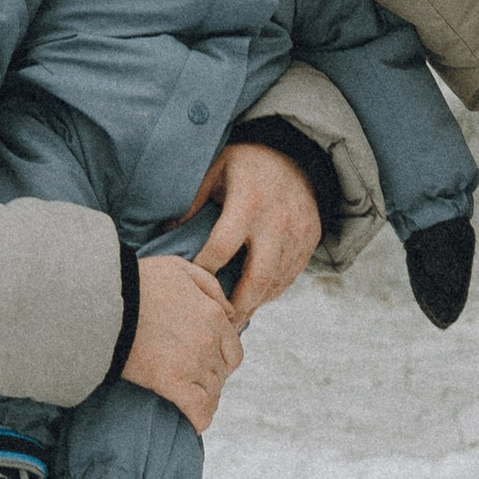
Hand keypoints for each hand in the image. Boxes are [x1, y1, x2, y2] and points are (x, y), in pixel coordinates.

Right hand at [122, 253, 242, 431]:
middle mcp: (209, 341)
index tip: (204, 363)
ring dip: (203, 397)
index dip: (220, 359)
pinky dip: (199, 419)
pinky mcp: (172, 383)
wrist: (105, 301)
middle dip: (211, 377)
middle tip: (192, 380)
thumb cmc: (137, 282)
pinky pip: (198, 410)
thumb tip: (229, 312)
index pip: (233, 349)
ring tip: (188, 401)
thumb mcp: (179, 268)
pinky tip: (194, 423)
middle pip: (223, 372)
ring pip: (212, 392)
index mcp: (213, 315)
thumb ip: (210, 287)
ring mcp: (192, 363)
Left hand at [184, 141, 320, 324]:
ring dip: (254, 303)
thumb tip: (167, 234)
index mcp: (250, 200)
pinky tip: (253, 300)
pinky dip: (271, 292)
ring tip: (233, 319)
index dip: (204, 269)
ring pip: (275, 282)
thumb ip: (193, 200)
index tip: (190, 282)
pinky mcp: (310, 241)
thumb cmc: (246, 164)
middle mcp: (277, 221)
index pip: (222, 247)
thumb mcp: (216, 168)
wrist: (299, 155)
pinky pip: (290, 276)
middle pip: (257, 277)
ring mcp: (298, 233)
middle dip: (236, 305)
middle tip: (218, 323)